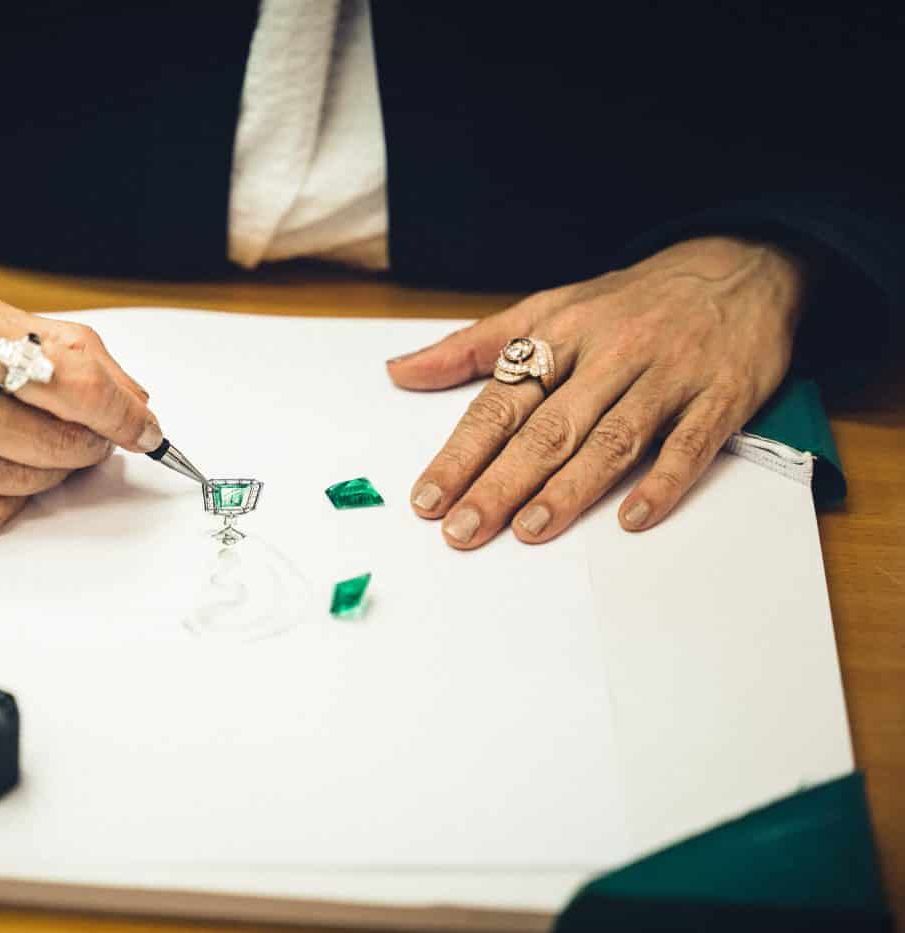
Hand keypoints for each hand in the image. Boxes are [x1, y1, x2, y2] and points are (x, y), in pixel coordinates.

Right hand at [0, 268, 157, 532]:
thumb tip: (122, 391)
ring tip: (53, 445)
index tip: (144, 422)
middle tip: (101, 432)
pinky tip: (7, 469)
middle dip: (95, 440)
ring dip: (58, 468)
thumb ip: (39, 342)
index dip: (121, 408)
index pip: (68, 380)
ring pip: (28, 481)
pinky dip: (14, 495)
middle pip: (56, 438)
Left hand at [386, 236, 807, 548]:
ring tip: (529, 529)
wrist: (742, 265)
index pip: (500, 403)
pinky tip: (633, 516)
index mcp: (561, 334)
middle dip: (500, 482)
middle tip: (464, 529)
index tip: (429, 498)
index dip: (460, 453)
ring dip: (569, 489)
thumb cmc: (631, 300)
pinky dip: (664, 481)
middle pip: (547, 428)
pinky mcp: (721, 396)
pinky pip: (691, 444)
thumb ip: (471, 346)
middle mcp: (610, 354)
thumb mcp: (547, 305)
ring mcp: (667, 376)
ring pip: (611, 439)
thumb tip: (400, 372)